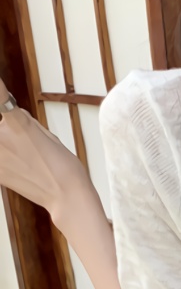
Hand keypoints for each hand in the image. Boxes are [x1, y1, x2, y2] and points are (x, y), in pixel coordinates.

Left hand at [0, 78, 93, 225]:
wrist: (66, 196)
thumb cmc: (64, 169)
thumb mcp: (48, 136)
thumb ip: (25, 122)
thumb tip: (13, 115)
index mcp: (17, 122)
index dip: (0, 92)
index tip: (2, 91)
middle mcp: (0, 136)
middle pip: (0, 125)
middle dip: (7, 129)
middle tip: (28, 146)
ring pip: (0, 141)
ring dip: (7, 147)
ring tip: (26, 160)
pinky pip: (0, 158)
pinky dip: (6, 161)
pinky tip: (21, 168)